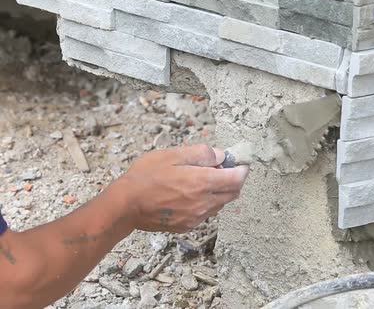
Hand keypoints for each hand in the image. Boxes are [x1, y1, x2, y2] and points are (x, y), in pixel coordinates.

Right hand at [112, 145, 248, 232]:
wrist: (125, 206)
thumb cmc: (146, 176)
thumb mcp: (172, 154)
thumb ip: (201, 154)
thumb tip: (221, 156)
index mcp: (202, 183)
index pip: (238, 179)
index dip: (242, 169)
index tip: (239, 163)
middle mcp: (203, 203)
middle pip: (233, 193)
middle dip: (233, 180)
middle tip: (220, 170)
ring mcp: (196, 217)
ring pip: (220, 204)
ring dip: (219, 193)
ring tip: (199, 181)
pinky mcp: (187, 226)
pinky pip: (206, 214)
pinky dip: (205, 203)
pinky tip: (188, 195)